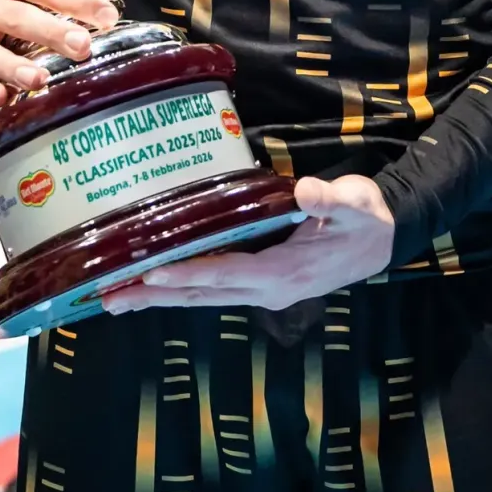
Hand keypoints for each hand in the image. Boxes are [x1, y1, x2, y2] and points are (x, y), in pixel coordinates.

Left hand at [101, 175, 394, 314]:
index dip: (186, 274)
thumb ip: (331, 200)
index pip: (225, 273)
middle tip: (107, 297)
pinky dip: (181, 290)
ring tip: (115, 299)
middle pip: (202, 295)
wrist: (384, 239)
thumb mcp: (356, 204)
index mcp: (284, 271)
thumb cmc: (365, 217)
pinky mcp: (261, 282)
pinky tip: (156, 287)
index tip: (148, 274)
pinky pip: (213, 289)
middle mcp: (266, 289)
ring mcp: (263, 290)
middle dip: (154, 297)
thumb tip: (307, 192)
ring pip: (202, 298)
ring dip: (159, 299)